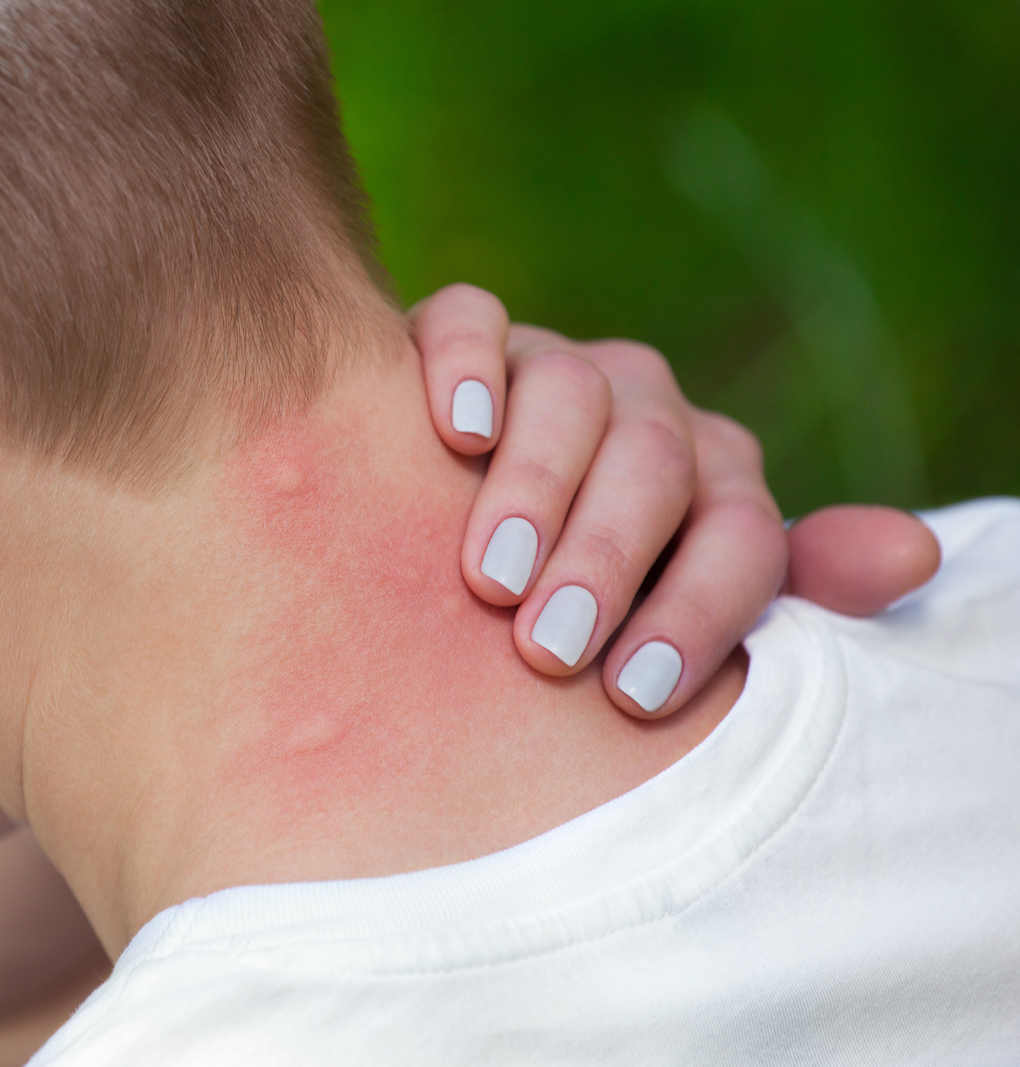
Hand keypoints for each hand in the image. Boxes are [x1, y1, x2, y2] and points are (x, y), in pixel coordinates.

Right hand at [411, 284, 938, 718]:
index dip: (697, 611)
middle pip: (655, 460)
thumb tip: (916, 557)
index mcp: (713, 479)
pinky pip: (470, 322)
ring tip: (491, 578)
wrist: (453, 519)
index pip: (739, 531)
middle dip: (607, 559)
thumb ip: (794, 587)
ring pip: (570, 391)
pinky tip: (458, 437)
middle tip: (550, 648)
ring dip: (536, 486)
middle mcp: (644, 409)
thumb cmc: (576, 593)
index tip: (635, 695)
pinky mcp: (466, 337)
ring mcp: (553, 365)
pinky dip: (465, 369)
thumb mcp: (681, 604)